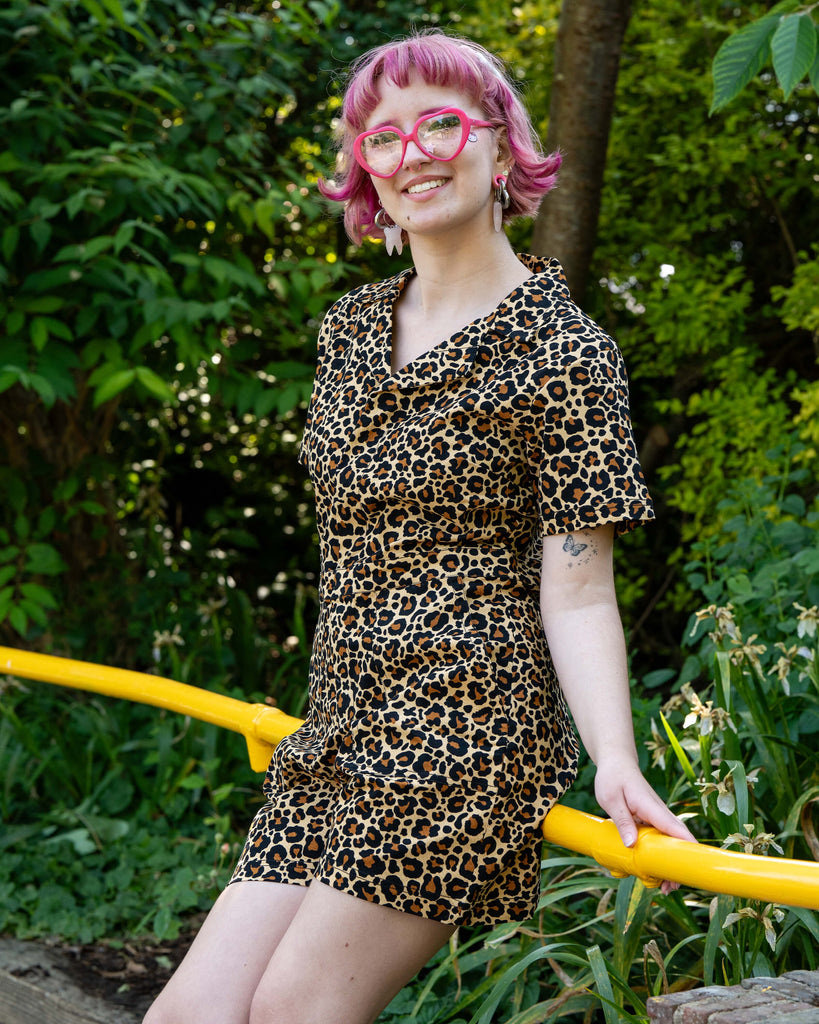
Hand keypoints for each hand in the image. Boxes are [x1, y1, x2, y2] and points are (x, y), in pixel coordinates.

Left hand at [594, 756, 696, 894]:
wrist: (616, 762)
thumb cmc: (613, 778)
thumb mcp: (611, 799)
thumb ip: (622, 821)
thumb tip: (631, 845)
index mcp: (652, 807)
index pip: (675, 828)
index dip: (686, 847)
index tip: (692, 867)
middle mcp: (659, 813)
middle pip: (677, 840)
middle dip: (679, 864)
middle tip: (670, 888)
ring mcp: (657, 817)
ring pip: (670, 842)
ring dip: (670, 863)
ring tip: (664, 886)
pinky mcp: (651, 820)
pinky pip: (660, 839)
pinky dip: (660, 855)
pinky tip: (653, 869)